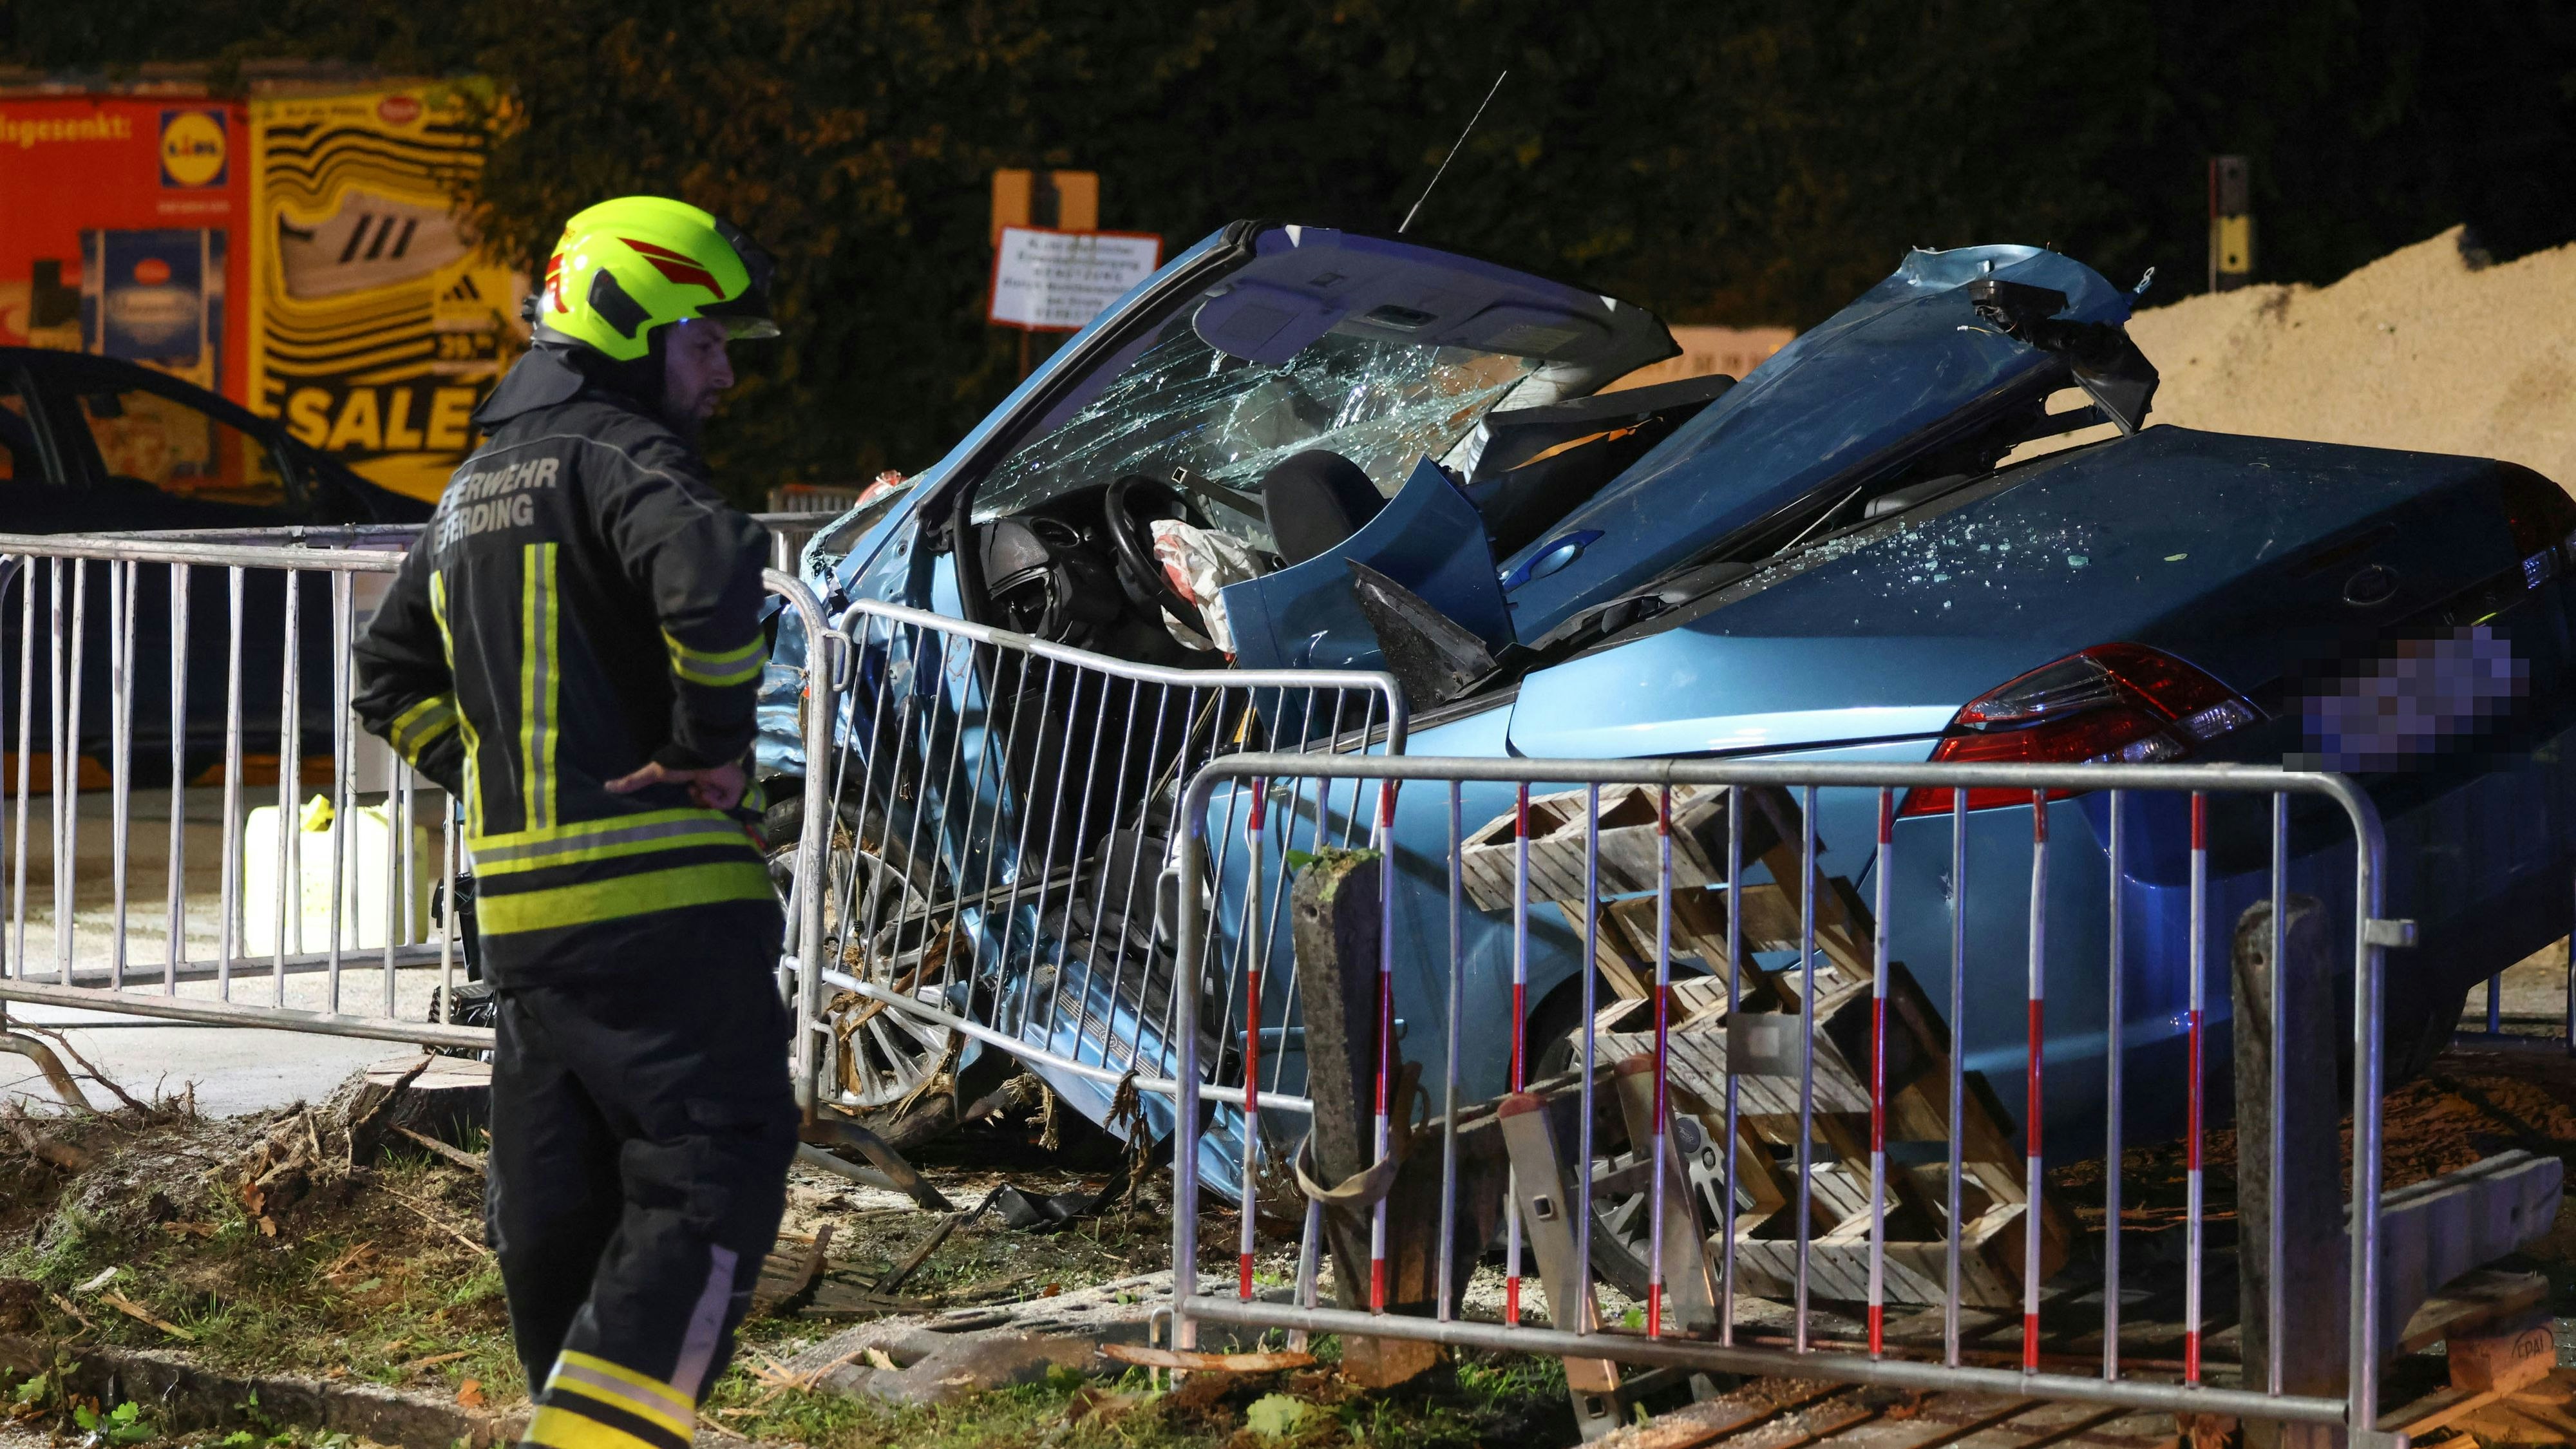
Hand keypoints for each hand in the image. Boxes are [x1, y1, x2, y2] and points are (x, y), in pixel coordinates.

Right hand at [605, 760, 746, 810]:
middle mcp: (710, 785)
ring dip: (703, 796)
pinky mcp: (734, 791)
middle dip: (695, 801)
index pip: (692, 800)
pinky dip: (715, 798)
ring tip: (699, 785)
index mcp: (694, 782)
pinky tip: (709, 787)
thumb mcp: (654, 774)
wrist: (702, 756)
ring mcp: (724, 789)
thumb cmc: (679, 764)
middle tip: (689, 792)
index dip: (687, 801)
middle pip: (702, 806)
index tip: (681, 797)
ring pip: (712, 807)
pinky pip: (724, 805)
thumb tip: (607, 787)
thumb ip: (633, 781)